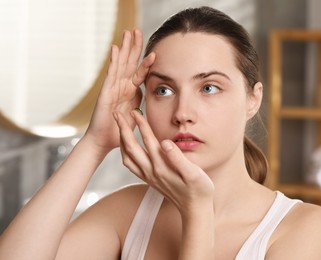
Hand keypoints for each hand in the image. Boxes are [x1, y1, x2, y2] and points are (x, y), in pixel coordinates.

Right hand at [84, 29, 154, 154]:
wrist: (104, 142)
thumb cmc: (119, 131)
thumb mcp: (137, 117)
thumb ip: (144, 108)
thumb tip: (153, 107)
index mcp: (130, 92)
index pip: (139, 73)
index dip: (145, 62)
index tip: (154, 51)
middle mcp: (121, 87)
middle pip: (129, 63)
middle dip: (133, 47)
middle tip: (137, 30)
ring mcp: (112, 88)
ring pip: (120, 64)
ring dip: (124, 48)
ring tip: (128, 33)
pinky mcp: (105, 92)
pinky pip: (111, 74)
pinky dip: (113, 61)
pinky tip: (115, 49)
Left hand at [113, 110, 214, 215]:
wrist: (195, 209)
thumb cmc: (199, 190)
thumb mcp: (194, 174)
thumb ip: (178, 158)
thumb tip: (165, 142)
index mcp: (162, 166)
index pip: (148, 140)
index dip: (141, 124)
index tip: (134, 110)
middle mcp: (151, 171)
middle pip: (130, 147)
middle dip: (122, 129)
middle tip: (117, 114)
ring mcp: (149, 177)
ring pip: (127, 157)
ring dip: (121, 141)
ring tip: (119, 128)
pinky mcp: (149, 180)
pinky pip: (131, 165)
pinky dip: (125, 153)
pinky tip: (128, 147)